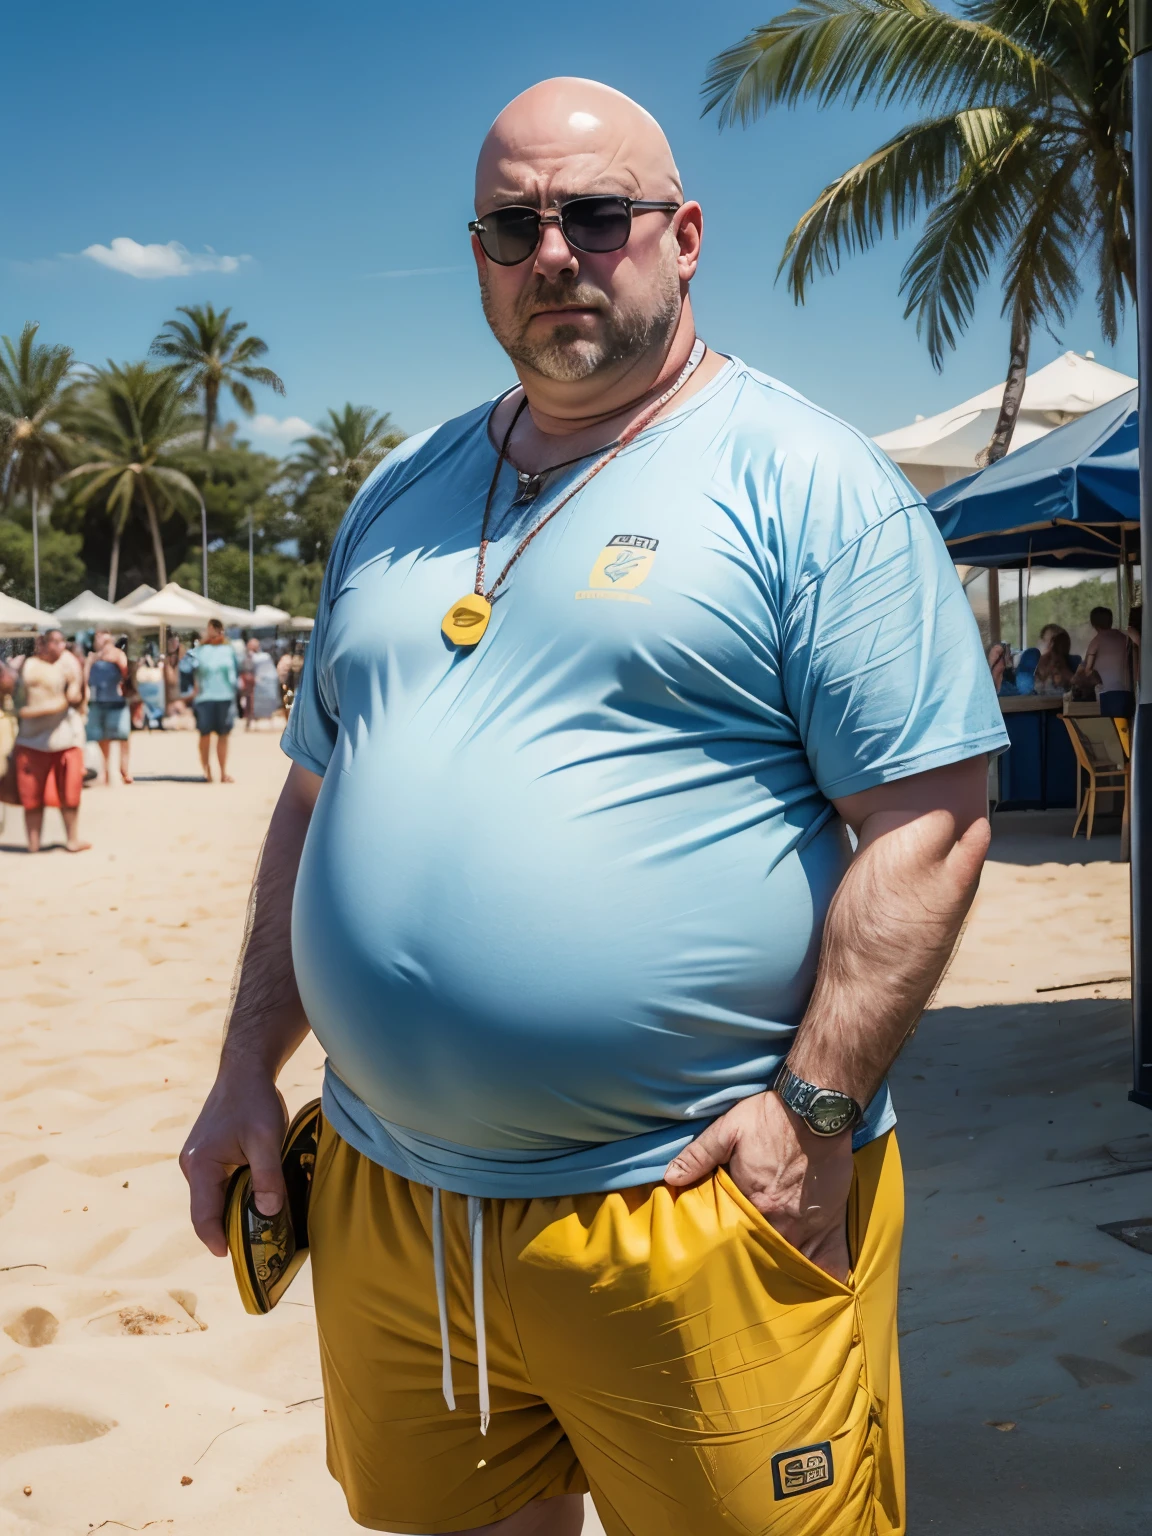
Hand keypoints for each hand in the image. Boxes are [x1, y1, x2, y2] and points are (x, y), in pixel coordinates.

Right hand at [179, 1065, 288, 1257]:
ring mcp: (199, 1162)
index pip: (204, 1216)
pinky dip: (235, 1196)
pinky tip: (257, 1200)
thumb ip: (267, 1176)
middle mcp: (193, 1167)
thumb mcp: (266, 1138)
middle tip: (257, 1247)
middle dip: (229, 1230)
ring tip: (260, 1227)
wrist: (245, 1071)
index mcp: (200, 1165)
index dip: (217, 1240)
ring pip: (215, 1199)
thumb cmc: (255, 1101)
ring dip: (233, 1212)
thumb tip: (268, 1213)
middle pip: (208, 1211)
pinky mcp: (208, 1157)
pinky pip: (219, 1186)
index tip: (234, 1257)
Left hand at [664, 1090, 854, 1280]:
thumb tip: (670, 1176)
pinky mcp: (830, 1222)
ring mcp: (807, 1224)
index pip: (732, 1235)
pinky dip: (825, 1275)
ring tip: (773, 1287)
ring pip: (792, 1262)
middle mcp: (779, 1219)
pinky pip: (831, 1260)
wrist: (817, 1109)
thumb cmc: (771, 1117)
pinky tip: (820, 1290)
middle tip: (742, 1275)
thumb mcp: (727, 1128)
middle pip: (762, 1254)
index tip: (718, 1255)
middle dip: (753, 1264)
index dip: (725, 1245)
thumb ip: (698, 1155)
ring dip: (783, 1272)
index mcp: (751, 1200)